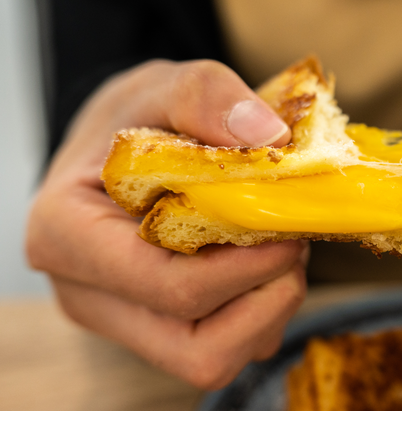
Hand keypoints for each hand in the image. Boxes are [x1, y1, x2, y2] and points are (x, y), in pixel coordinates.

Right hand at [26, 60, 306, 388]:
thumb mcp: (162, 85)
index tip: (288, 231)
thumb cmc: (134, 120)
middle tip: (292, 240)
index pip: (167, 288)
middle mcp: (89, 295)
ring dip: (270, 307)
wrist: (120, 147)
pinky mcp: (160, 331)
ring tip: (278, 246)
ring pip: (216, 358)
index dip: (244, 268)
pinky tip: (263, 261)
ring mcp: (126, 322)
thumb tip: (268, 139)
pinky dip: (263, 312)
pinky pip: (227, 348)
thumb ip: (206, 96)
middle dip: (266, 296)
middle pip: (198, 346)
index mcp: (67, 237)